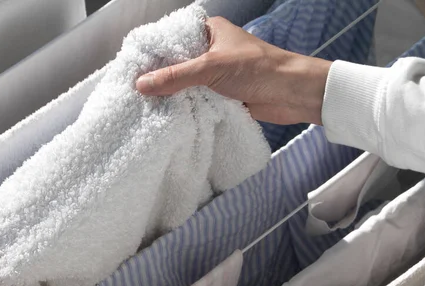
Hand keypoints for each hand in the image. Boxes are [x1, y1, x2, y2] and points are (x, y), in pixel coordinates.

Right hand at [136, 17, 331, 124]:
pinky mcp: (223, 95)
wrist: (292, 94)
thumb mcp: (210, 68)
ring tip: (145, 105)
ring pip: (187, 84)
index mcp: (209, 31)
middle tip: (134, 90)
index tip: (132, 67)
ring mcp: (217, 74)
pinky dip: (186, 107)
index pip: (173, 38)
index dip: (153, 52)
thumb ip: (175, 77)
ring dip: (173, 95)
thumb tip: (141, 85)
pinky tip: (167, 115)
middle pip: (177, 63)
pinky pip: (198, 100)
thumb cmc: (256, 69)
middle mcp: (211, 50)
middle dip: (160, 77)